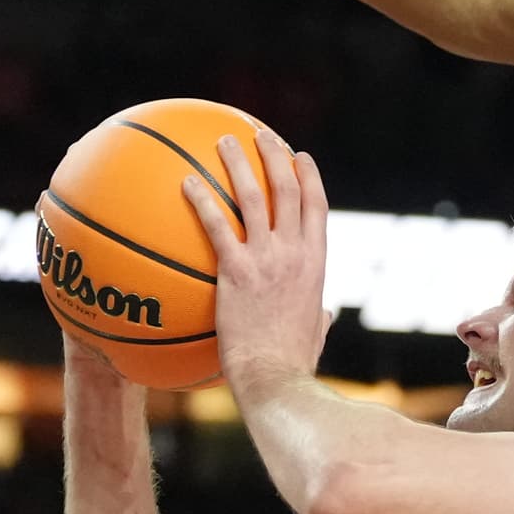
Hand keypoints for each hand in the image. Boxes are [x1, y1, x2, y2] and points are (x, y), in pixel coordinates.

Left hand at [182, 119, 330, 399]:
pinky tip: (186, 182)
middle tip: (259, 135)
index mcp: (315, 264)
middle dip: (275, 155)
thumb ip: (321, 318)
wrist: (275, 378)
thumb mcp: (315, 334)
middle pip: (288, 189)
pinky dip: (202, 201)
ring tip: (223, 140)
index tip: (299, 156)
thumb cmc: (293, 364)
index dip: (309, 176)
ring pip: (254, 196)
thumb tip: (328, 316)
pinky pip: (216, 226)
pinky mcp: (236, 272)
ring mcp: (266, 260)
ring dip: (239, 163)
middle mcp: (294, 253)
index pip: (316, 207)